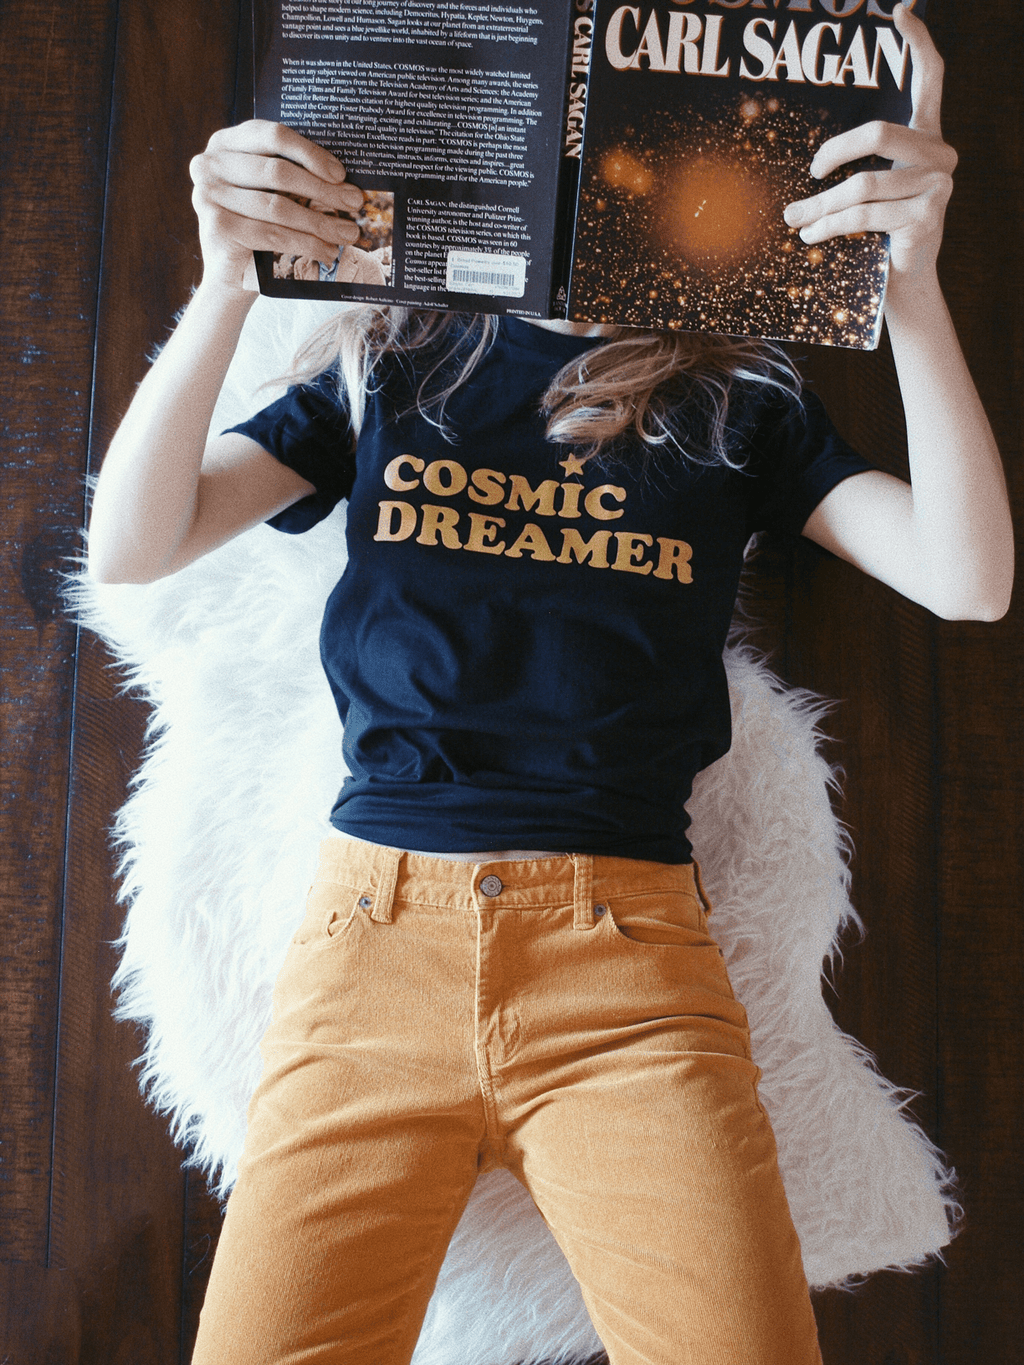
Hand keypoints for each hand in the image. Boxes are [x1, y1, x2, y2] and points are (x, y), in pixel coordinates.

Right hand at [189, 120, 365, 291]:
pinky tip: (328, 251)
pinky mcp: (217, 227)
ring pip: (278, 207)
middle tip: (354, 203)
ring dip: (320, 222)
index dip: (309, 152)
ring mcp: (208, 195)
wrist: (230, 272)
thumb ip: (291, 173)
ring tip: (347, 233)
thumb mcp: (269, 190)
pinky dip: (306, 244)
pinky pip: (273, 234)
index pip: (272, 135)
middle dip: (323, 190)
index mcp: (225, 142)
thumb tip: (343, 178)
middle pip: (277, 172)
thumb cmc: (256, 224)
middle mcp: (209, 163)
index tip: (340, 174)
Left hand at [782, 5, 956, 285]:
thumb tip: (802, 172)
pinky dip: (829, 226)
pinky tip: (811, 237)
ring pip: (863, 184)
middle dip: (834, 153)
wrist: (902, 280)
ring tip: (795, 220)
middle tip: (809, 173)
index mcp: (926, 136)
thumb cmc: (877, 230)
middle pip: (879, 132)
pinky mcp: (927, 215)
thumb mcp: (865, 192)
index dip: (917, 44)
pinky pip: (864, 214)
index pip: (930, 79)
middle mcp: (940, 154)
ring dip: (821, 206)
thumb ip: (850, 169)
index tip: (900, 11)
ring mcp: (939, 184)